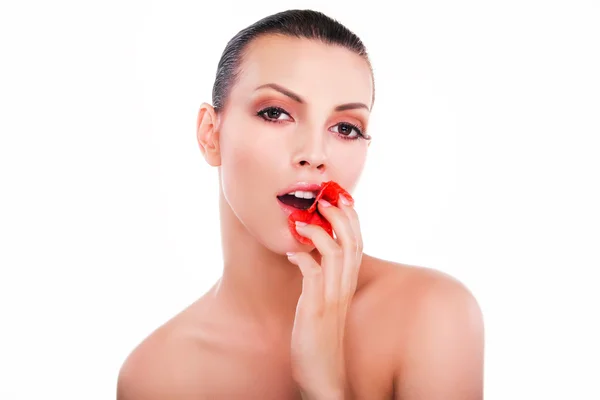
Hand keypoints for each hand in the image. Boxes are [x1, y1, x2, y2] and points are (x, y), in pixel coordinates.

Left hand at [286, 195, 362, 398]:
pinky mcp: (316, 310)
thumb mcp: (325, 302)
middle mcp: (344, 287)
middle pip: (352, 241)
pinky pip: (314, 275)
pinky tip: (291, 253)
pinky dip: (303, 258)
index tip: (337, 198)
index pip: (357, 242)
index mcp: (347, 283)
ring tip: (303, 220)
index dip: (351, 217)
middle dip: (340, 215)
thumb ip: (323, 278)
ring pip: (337, 253)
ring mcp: (332, 298)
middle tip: (323, 199)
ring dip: (320, 231)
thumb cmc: (320, 336)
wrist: (324, 376)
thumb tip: (307, 252)